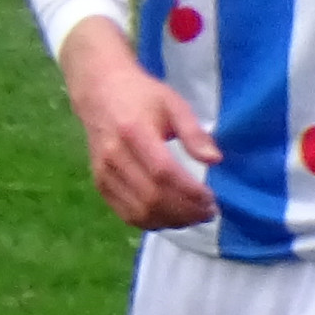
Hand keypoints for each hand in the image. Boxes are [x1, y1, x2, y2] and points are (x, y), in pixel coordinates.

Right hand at [56, 19, 219, 230]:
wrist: (99, 92)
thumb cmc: (141, 96)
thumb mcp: (173, 104)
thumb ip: (193, 133)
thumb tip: (215, 160)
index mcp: (133, 132)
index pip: (163, 173)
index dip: (189, 192)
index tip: (211, 199)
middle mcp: (114, 156)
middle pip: (151, 197)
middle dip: (185, 211)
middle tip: (208, 212)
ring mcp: (104, 173)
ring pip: (139, 211)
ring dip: (171, 221)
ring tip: (193, 217)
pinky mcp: (100, 184)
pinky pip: (126, 214)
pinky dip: (152, 222)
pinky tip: (171, 218)